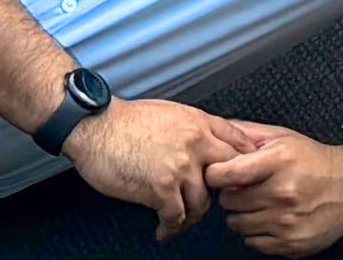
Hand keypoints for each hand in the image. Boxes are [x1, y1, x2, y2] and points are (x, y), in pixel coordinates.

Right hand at [63, 98, 251, 239]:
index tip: (243, 177)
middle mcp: (196, 142)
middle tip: (213, 203)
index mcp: (199, 121)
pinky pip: (177, 217)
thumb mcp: (170, 113)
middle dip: (225, 192)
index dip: (244, 161)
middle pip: (230, 174)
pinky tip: (164, 230)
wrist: (97, 126)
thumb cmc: (127, 120)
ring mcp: (180, 166)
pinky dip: (171, 228)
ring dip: (192, 216)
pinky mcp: (161, 188)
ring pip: (203, 203)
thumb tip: (205, 147)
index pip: (238, 141)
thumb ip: (193, 129)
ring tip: (180, 219)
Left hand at [206, 124, 342, 254]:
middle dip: (232, 193)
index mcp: (280, 160)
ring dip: (243, 214)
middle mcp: (284, 193)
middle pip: (229, 201)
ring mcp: (288, 222)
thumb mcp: (283, 136)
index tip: (218, 172)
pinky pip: (252, 242)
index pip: (229, 173)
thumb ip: (247, 133)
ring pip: (237, 224)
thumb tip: (216, 129)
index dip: (216, 173)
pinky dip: (256, 231)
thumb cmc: (313, 159)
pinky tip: (271, 217)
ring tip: (260, 201)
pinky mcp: (292, 244)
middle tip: (247, 187)